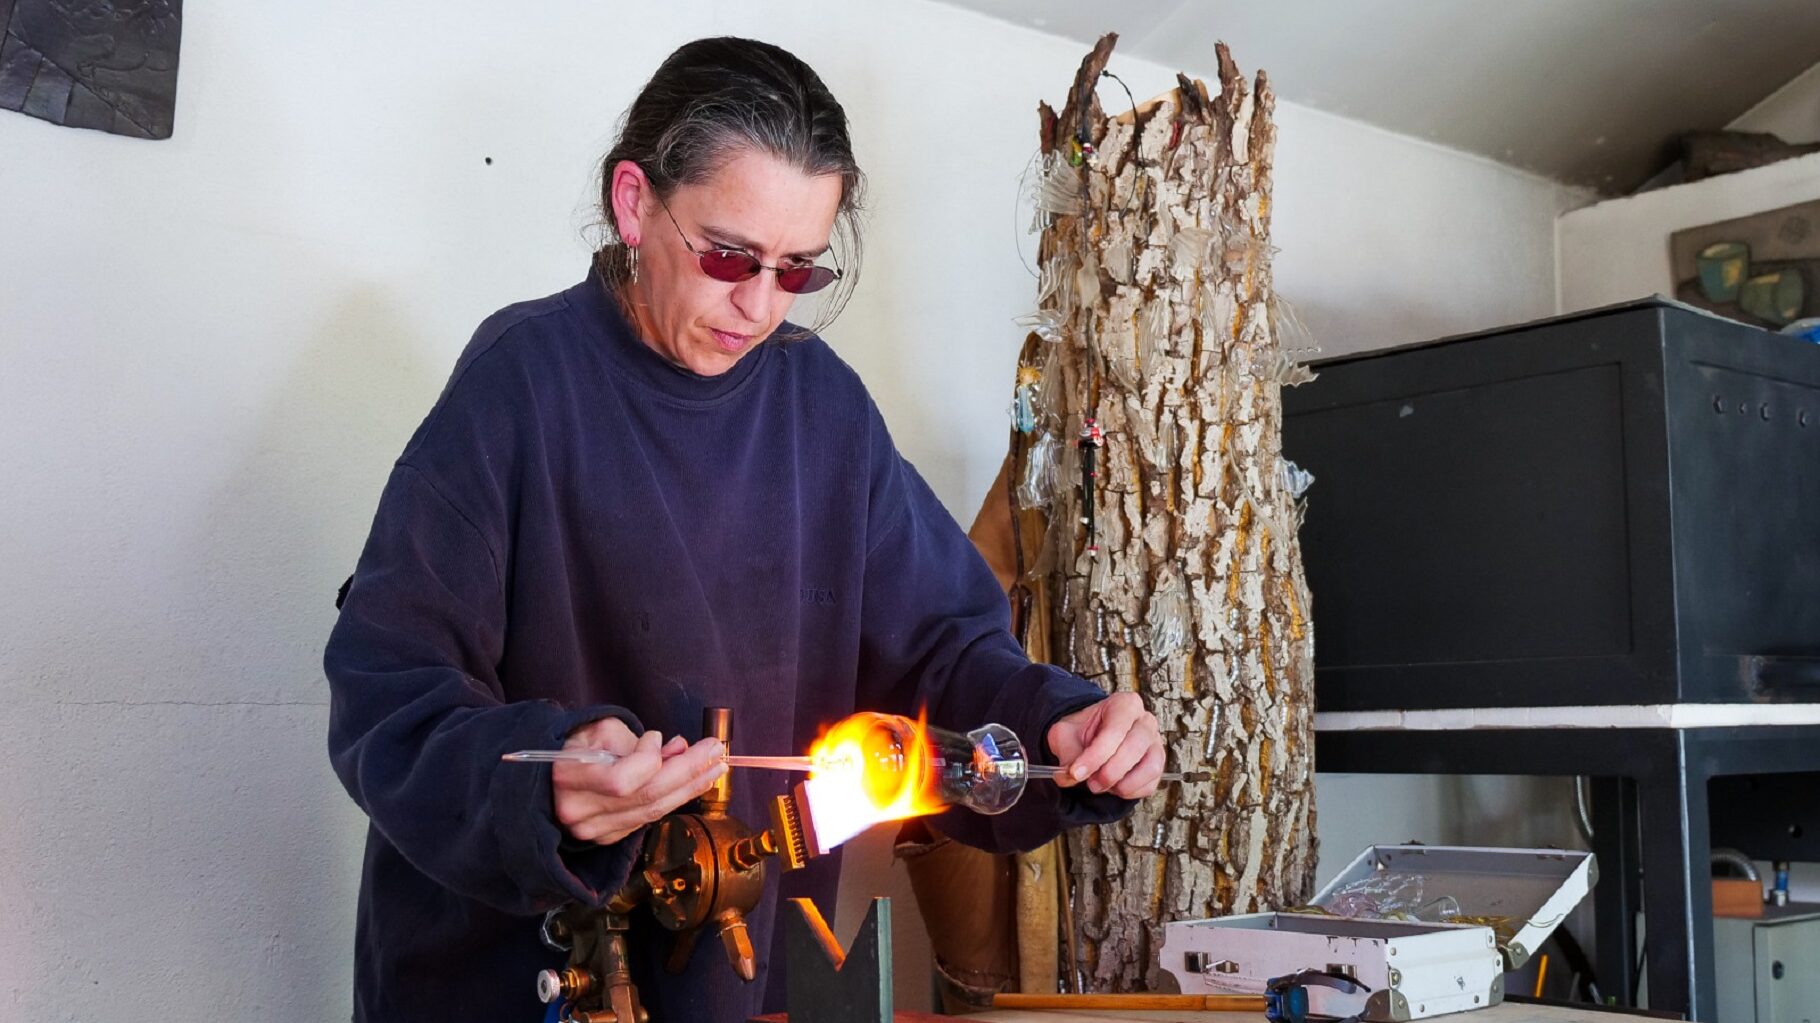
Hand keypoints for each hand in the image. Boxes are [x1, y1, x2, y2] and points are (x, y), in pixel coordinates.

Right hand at [551, 717, 726, 846]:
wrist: (546, 777)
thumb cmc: (574, 745)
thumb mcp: (597, 730)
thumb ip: (636, 741)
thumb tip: (677, 749)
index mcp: (569, 777)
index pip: (622, 780)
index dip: (648, 758)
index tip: (656, 737)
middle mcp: (580, 810)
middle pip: (647, 797)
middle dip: (688, 771)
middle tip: (716, 751)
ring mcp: (593, 830)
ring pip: (653, 811)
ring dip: (690, 787)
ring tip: (715, 766)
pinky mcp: (607, 838)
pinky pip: (648, 818)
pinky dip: (674, 799)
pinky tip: (693, 783)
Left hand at [1044, 692, 1164, 798]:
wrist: (1092, 737)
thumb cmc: (1082, 732)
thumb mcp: (1065, 733)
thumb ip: (1066, 751)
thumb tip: (1069, 775)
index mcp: (1124, 704)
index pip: (1114, 731)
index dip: (1095, 756)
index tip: (1076, 773)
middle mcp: (1145, 721)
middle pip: (1134, 749)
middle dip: (1109, 772)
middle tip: (1090, 783)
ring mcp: (1155, 743)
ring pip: (1150, 767)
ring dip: (1123, 784)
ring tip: (1101, 786)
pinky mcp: (1159, 764)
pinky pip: (1151, 784)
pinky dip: (1130, 791)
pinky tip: (1113, 787)